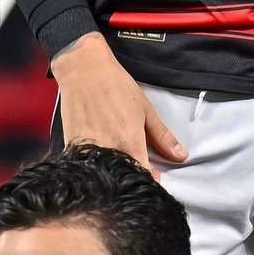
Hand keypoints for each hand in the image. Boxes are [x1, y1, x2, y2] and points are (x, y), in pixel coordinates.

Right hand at [52, 33, 189, 173]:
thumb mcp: (146, 110)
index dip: (151, 183)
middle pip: (122, 180)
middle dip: (132, 180)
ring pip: (103, 176)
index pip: (143, 178)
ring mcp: (88, 152)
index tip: (155, 180)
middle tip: (138, 170)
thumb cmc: (117, 87)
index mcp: (129, 143)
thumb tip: (181, 156)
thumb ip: (162, 136)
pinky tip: (101, 158)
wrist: (84, 71)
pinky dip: (95, 168)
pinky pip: (87, 167)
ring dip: (113, 176)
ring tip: (119, 163)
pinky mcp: (72, 149)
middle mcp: (108, 152)